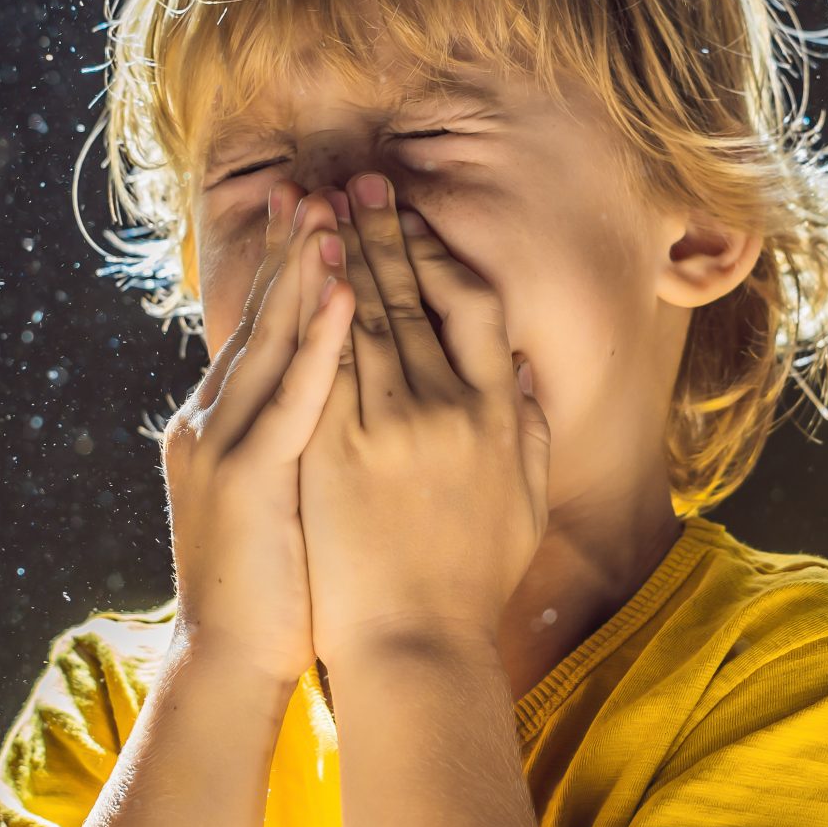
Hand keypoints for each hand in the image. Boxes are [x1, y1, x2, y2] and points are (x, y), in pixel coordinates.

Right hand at [159, 179, 355, 696]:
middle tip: (317, 184)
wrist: (229, 660)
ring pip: (269, 342)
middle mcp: (214, 420)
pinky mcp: (248, 477)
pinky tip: (345, 296)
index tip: (319, 214)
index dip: (290, 271)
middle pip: (259, 318)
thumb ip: (304, 441)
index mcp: (227, 424)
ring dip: (303, 274)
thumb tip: (339, 401)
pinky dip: (318, 342)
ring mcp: (225, 445)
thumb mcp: (286, 496)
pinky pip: (292, 397)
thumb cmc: (275, 591)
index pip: (263, 330)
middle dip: (291, 250)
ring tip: (330, 212)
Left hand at [299, 173, 550, 664]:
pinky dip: (312, 315)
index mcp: (495, 415)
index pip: (473, 305)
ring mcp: (387, 427)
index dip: (440, 254)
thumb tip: (517, 372)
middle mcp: (447, 409)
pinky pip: (321, 366)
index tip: (414, 220)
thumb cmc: (473, 582)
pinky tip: (300, 274)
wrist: (414, 645)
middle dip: (382, 231)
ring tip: (321, 206)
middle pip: (410, 296)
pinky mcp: (334, 452)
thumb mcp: (524, 502)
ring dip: (340, 254)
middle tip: (358, 180)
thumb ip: (527, 432)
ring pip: (360, 317)